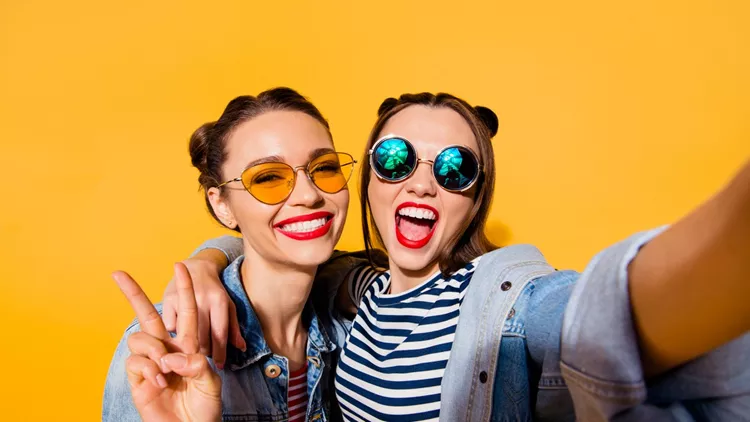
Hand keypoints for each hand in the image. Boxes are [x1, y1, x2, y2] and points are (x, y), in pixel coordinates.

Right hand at [113, 263, 221, 421]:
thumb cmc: (205, 407)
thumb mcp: (211, 382)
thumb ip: (198, 366)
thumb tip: (173, 357)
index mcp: (187, 346)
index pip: (184, 311)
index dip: (183, 289)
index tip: (179, 266)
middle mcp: (166, 350)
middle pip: (146, 315)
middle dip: (133, 293)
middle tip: (117, 273)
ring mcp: (149, 364)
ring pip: (139, 338)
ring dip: (153, 349)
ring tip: (166, 370)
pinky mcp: (138, 380)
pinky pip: (136, 362)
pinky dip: (149, 370)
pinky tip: (160, 384)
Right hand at [162, 251, 244, 369]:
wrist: (195, 268)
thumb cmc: (215, 291)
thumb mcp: (228, 306)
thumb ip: (234, 328)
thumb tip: (242, 348)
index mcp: (220, 301)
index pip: (220, 334)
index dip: (220, 353)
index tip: (219, 366)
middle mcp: (202, 300)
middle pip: (202, 338)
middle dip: (203, 354)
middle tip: (203, 362)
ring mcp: (184, 299)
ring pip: (185, 335)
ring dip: (188, 349)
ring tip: (190, 355)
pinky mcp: (168, 300)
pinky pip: (170, 328)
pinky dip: (174, 335)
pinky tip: (177, 338)